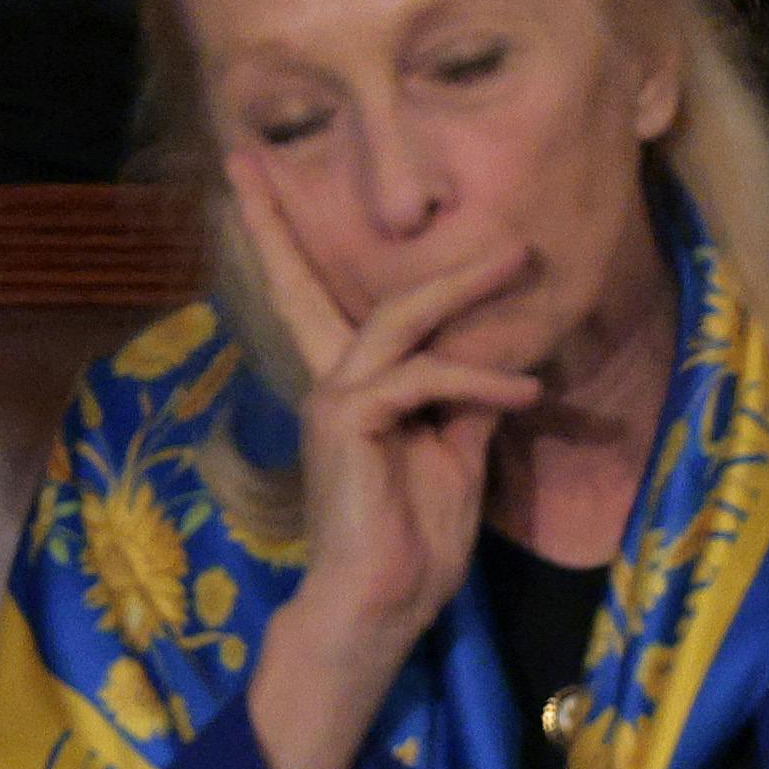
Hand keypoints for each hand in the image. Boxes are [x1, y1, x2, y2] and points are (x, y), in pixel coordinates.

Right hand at [230, 180, 537, 711]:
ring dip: (465, 284)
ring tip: (522, 259)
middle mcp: (331, 381)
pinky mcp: (348, 418)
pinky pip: (423, 375)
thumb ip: (464, 402)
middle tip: (439, 190)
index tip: (244, 161)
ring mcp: (334, 397)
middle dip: (373, 228)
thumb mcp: (454, 457)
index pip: (307, 294)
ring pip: (399, 316)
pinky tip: (524, 389)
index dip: (275, 229)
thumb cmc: (414, 542)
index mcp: (348, 385)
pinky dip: (478, 375)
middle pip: (324, 280)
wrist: (382, 607)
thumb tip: (499, 363)